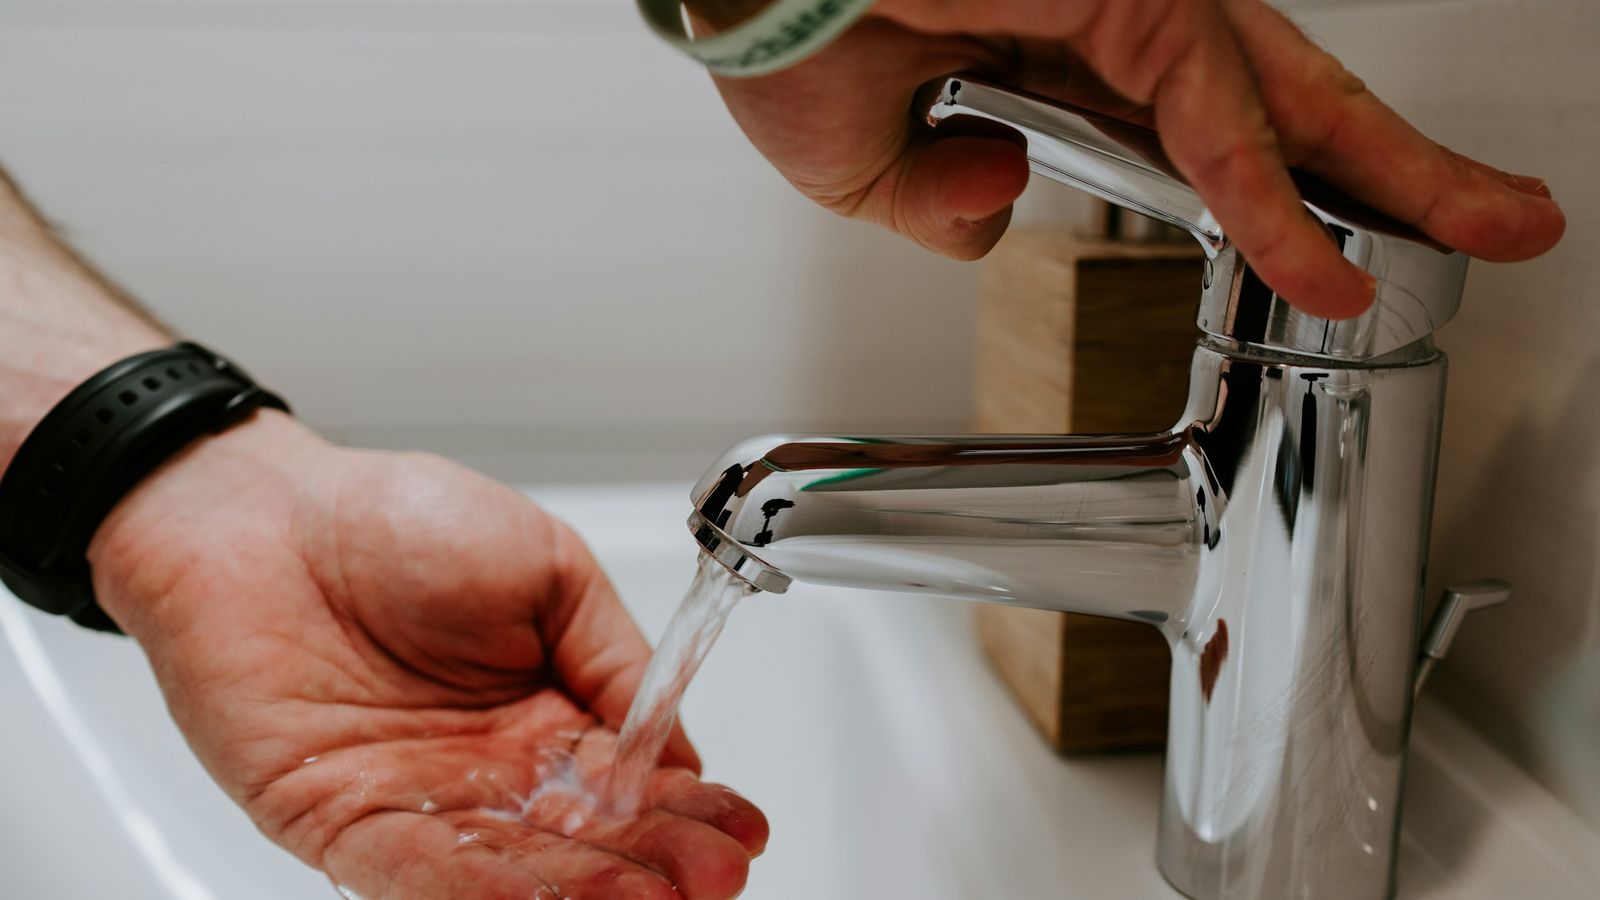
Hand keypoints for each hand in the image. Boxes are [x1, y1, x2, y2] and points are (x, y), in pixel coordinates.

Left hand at [87, 412, 765, 898]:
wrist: (266, 513)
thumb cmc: (401, 519)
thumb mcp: (547, 568)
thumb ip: (613, 656)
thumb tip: (678, 747)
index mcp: (547, 711)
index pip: (633, 783)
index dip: (690, 809)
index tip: (743, 830)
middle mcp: (491, 771)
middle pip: (586, 841)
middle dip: (655, 861)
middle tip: (712, 878)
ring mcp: (421, 804)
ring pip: (514, 869)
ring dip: (587, 891)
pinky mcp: (342, 824)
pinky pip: (419, 871)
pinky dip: (484, 892)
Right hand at [702, 0, 1565, 317]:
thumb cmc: (777, 38)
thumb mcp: (864, 174)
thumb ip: (940, 204)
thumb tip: (992, 209)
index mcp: (1056, 64)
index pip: (1203, 138)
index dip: (1275, 197)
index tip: (1332, 261)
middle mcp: (1110, 26)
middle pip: (1286, 110)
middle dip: (1396, 173)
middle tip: (1498, 222)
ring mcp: (1128, 1)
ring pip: (1288, 99)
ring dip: (1395, 174)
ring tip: (1492, 228)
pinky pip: (1212, 110)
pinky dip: (1264, 195)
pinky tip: (1323, 264)